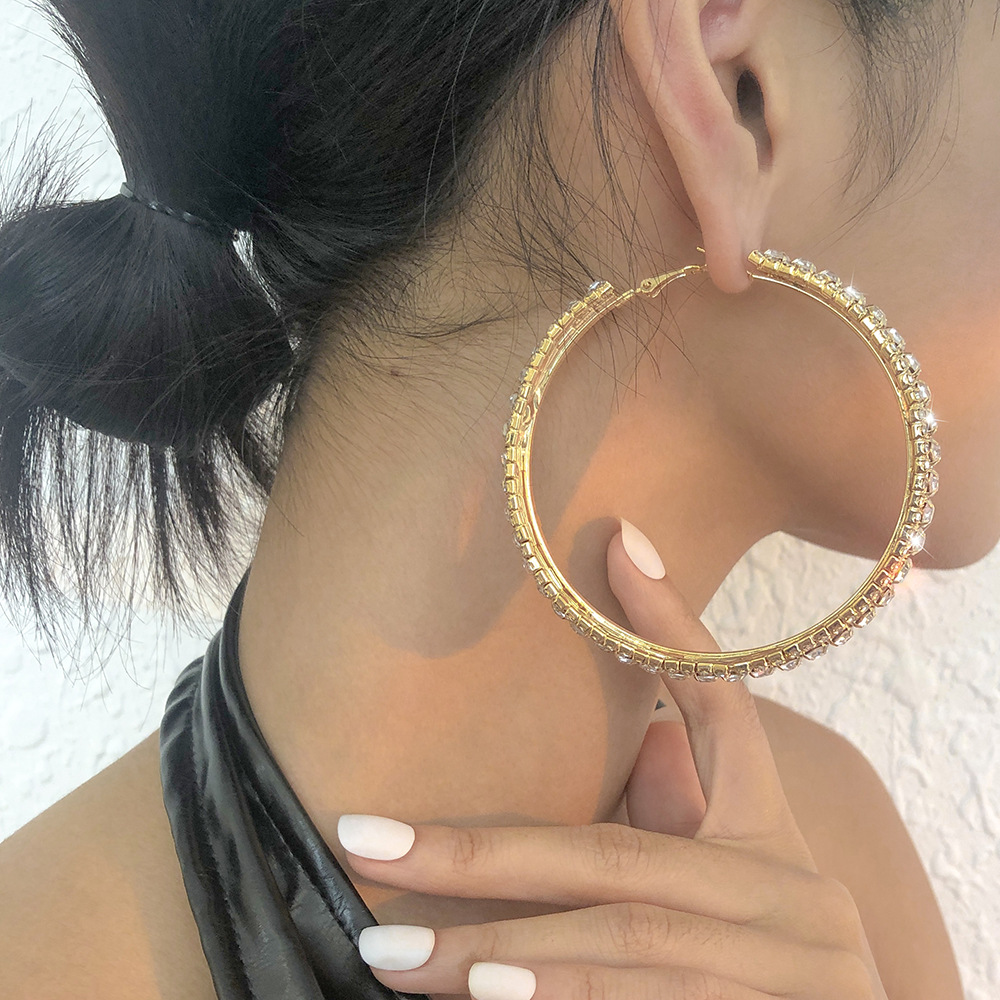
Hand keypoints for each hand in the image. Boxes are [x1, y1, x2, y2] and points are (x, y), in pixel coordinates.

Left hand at [335, 524, 888, 999]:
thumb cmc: (775, 963)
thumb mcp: (737, 881)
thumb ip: (679, 818)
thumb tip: (643, 734)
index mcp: (771, 837)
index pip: (726, 711)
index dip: (674, 628)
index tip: (620, 544)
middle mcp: (791, 895)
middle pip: (617, 858)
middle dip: (481, 857)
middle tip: (368, 848)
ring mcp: (791, 969)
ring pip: (624, 946)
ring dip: (503, 950)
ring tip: (397, 954)